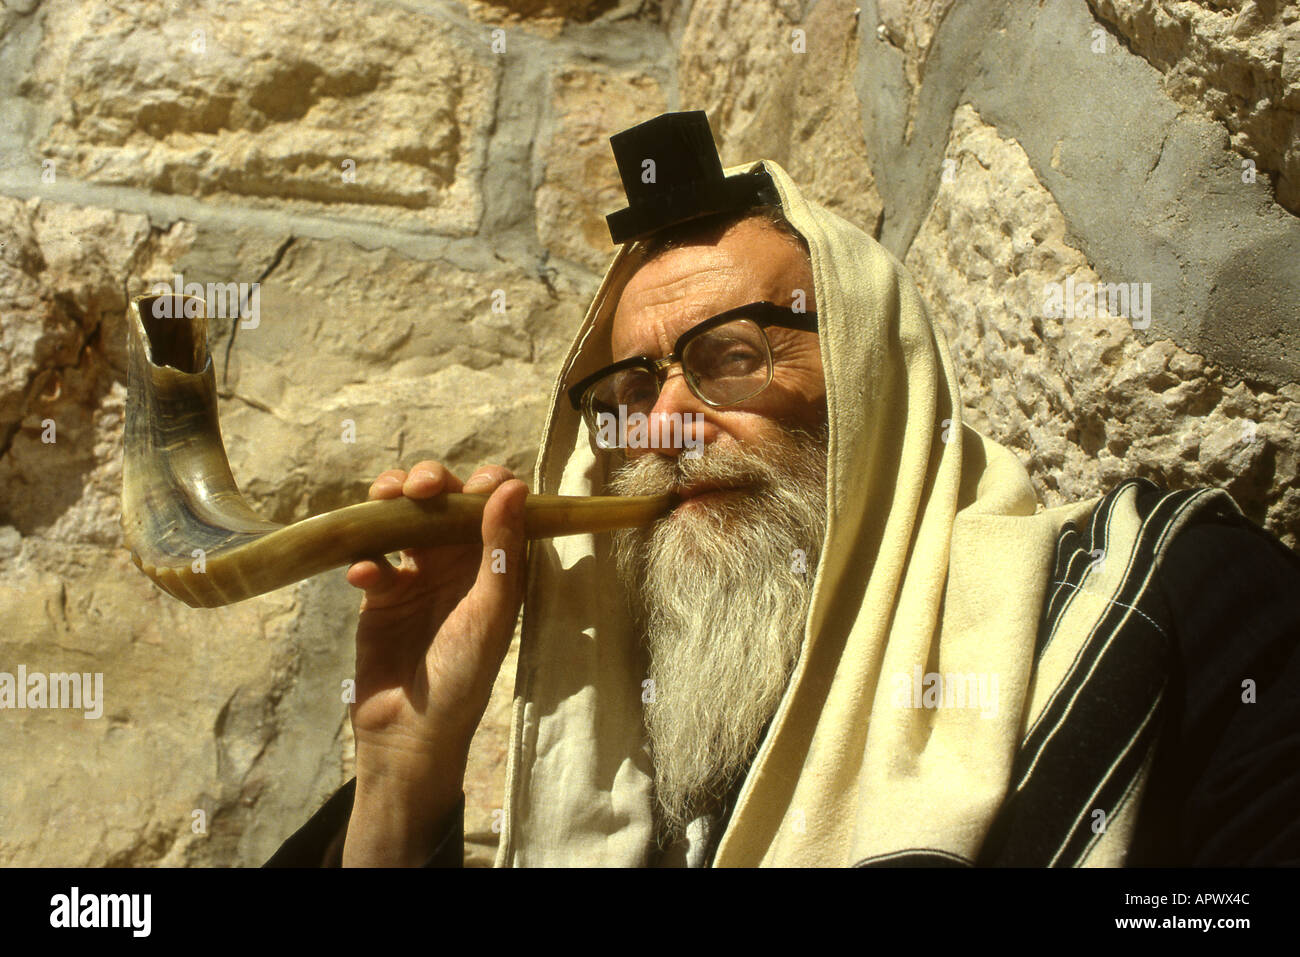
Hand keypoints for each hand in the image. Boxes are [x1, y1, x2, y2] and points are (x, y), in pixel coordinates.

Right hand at [342, 461, 526, 865]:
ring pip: (402, 519)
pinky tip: (365, 576)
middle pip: (443, 501)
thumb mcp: (490, 611)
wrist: (411, 734)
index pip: (494, 506)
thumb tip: (513, 487)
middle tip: (419, 487)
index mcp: (494, 566)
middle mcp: (457, 564)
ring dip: (391, 501)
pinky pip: (370, 558)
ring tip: (384, 500)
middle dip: (430, 481)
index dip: (485, 483)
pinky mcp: (380, 596)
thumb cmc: (463, 675)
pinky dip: (364, 556)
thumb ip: (501, 549)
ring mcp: (416, 577)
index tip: (473, 483)